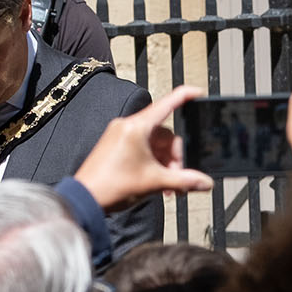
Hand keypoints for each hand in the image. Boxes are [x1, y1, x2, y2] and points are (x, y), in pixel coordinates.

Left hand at [74, 85, 213, 210]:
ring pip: (156, 144)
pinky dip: (154, 164)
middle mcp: (128, 127)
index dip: (185, 96)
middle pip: (165, 135)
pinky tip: (158, 182)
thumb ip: (185, 181)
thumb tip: (205, 182)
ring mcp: (122, 136)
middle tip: (178, 179)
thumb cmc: (111, 186)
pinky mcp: (117, 146)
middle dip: (175, 158)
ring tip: (168, 186)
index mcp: (137, 127)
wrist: (86, 199)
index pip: (167, 104)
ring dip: (166, 164)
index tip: (199, 92)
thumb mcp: (155, 182)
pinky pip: (144, 149)